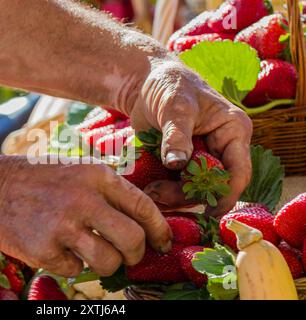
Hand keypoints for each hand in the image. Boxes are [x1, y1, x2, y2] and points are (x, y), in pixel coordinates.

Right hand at [0, 156, 171, 276]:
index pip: (144, 207)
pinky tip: (58, 249)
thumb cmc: (38, 179)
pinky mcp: (44, 250)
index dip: (160, 230)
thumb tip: (143, 223)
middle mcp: (84, 199)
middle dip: (136, 254)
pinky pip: (76, 270)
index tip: (162, 242)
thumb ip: (109, 192)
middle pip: (133, 241)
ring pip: (109, 262)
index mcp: (97, 176)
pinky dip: (72, 265)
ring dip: (106, 264)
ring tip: (91, 253)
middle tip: (129, 256)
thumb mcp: (78, 171)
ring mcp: (63, 226)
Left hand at [127, 59, 252, 215]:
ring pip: (193, 189)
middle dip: (188, 195)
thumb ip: (177, 134)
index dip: (226, 194)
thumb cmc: (168, 86)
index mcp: (233, 132)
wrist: (147, 85)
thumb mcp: (175, 105)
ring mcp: (201, 159)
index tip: (208, 211)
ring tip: (149, 191)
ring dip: (173, 197)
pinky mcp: (181, 164)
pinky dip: (164, 191)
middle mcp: (222, 149)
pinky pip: (176, 185)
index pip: (238, 171)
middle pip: (213, 185)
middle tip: (157, 194)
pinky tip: (147, 191)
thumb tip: (177, 164)